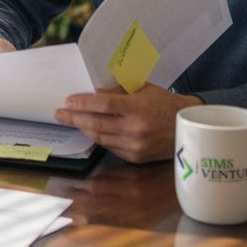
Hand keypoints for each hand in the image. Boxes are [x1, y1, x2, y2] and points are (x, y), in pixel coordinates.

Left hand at [54, 84, 201, 162]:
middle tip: (60, 113)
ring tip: (71, 120)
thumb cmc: (164, 103)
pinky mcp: (136, 157)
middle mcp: (136, 129)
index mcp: (139, 108)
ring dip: (83, 128)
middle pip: (96, 123)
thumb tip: (93, 93)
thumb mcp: (143, 89)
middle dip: (74, 117)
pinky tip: (90, 130)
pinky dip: (98, 138)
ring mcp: (136, 145)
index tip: (68, 101)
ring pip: (100, 137)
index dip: (82, 103)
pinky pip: (110, 147)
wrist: (186, 127)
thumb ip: (118, 92)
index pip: (103, 105)